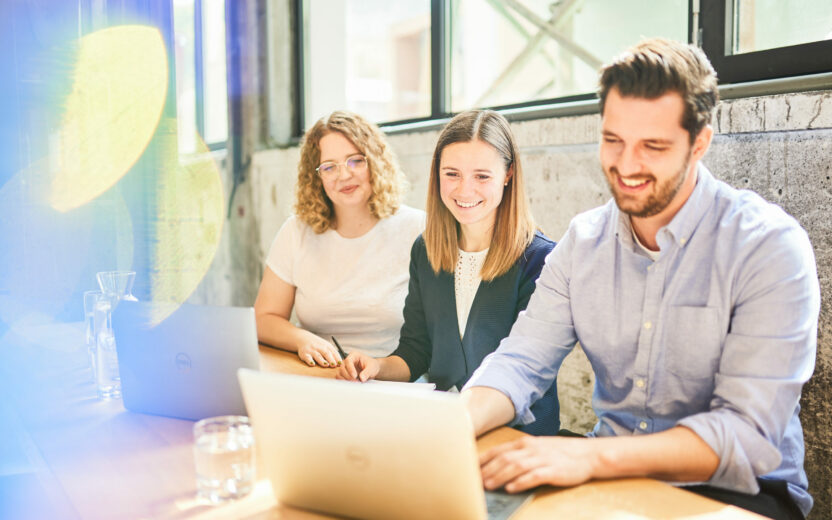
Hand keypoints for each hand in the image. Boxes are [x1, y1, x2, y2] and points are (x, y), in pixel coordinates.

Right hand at [297, 336, 341, 367]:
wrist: (303, 338)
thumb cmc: (317, 345)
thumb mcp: (325, 346)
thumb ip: (332, 353)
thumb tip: (340, 363)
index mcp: (326, 345)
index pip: (333, 352)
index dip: (337, 358)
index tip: (340, 364)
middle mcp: (319, 347)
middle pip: (326, 353)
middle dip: (331, 359)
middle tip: (334, 365)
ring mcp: (312, 350)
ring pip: (318, 355)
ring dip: (322, 360)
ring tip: (326, 365)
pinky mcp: (304, 354)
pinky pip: (307, 357)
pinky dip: (310, 361)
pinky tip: (312, 364)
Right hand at [336, 352, 379, 381]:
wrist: (372, 370)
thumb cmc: (372, 365)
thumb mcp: (372, 367)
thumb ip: (367, 372)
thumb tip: (362, 378)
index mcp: (354, 355)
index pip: (348, 361)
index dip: (350, 369)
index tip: (355, 376)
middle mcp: (347, 361)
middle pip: (342, 368)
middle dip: (348, 376)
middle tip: (356, 381)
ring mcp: (345, 368)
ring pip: (339, 373)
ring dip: (345, 380)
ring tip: (354, 383)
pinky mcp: (344, 374)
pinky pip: (340, 378)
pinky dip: (344, 382)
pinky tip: (351, 384)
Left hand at [479, 436, 598, 491]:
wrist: (588, 454)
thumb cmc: (560, 453)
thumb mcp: (537, 448)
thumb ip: (519, 454)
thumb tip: (497, 465)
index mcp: (525, 443)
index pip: (499, 450)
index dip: (483, 460)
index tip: (469, 468)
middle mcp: (531, 449)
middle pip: (505, 459)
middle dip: (488, 470)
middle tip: (474, 480)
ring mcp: (542, 459)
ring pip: (516, 467)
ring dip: (500, 476)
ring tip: (488, 485)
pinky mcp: (553, 471)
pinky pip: (534, 476)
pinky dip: (521, 482)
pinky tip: (511, 488)